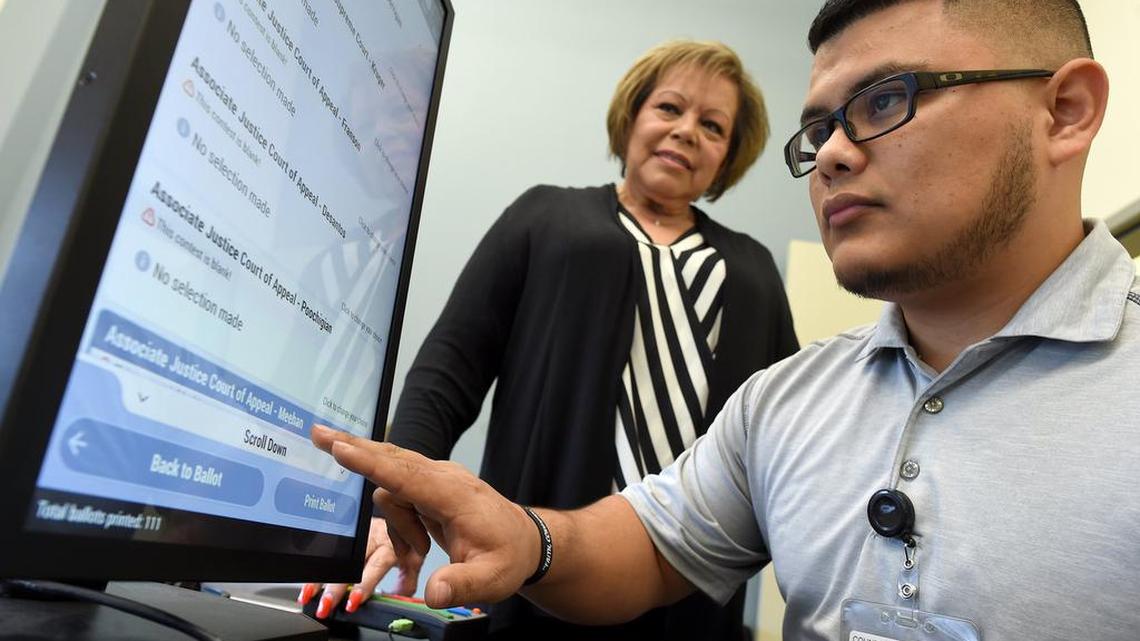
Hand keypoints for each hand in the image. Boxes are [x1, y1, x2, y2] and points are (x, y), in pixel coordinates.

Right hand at [297, 516, 423, 617]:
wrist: (400, 507)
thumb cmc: (405, 537)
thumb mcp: (414, 558)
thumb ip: (407, 581)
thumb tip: (398, 600)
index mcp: (390, 544)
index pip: (375, 565)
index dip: (363, 584)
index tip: (353, 601)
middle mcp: (371, 537)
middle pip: (349, 562)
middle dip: (335, 586)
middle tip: (326, 605)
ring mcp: (357, 533)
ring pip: (335, 555)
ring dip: (320, 578)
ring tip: (309, 596)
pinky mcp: (347, 530)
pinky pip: (329, 548)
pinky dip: (317, 568)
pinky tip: (308, 583)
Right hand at [309, 424, 539, 608]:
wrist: (526, 542)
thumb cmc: (509, 556)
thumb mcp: (492, 580)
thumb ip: (461, 586)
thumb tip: (432, 593)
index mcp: (454, 494)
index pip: (405, 474)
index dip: (371, 462)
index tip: (340, 447)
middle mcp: (443, 477)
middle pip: (391, 458)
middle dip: (355, 449)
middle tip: (317, 435)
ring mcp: (437, 479)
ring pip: (392, 491)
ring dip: (397, 528)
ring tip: (421, 557)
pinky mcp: (430, 487)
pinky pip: (400, 498)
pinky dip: (401, 527)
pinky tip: (419, 549)